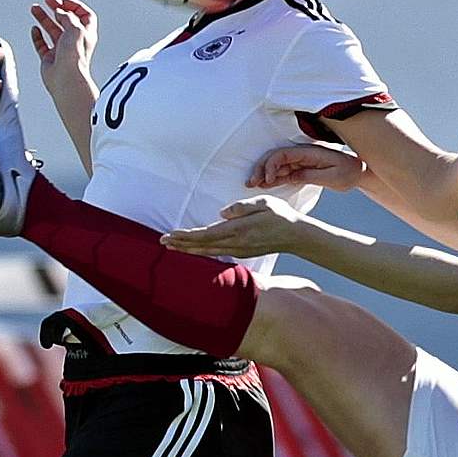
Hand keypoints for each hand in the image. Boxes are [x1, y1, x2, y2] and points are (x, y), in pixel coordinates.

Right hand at [30, 0, 98, 93]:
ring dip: (44, 18)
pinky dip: (37, 36)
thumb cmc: (75, 57)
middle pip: (66, 20)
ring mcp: (62, 50)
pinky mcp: (50, 58)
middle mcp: (75, 41)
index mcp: (86, 34)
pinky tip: (34, 29)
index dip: (75, 6)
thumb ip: (67, 17)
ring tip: (34, 8)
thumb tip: (60, 11)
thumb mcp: (75, 29)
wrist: (66, 79)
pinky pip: (42, 44)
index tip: (64, 1)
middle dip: (57, 8)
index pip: (84, 15)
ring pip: (52, 30)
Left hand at [161, 196, 307, 257]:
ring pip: (208, 252)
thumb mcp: (263, 202)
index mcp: (238, 230)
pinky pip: (216, 253)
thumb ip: (242, 207)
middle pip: (202, 245)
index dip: (186, 235)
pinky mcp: (242, 253)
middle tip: (162, 242)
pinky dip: (201, 252)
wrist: (296, 235)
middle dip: (181, 244)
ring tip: (172, 247)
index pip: (205, 234)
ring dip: (188, 249)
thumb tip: (222, 213)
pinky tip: (193, 250)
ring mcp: (239, 250)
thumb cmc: (280, 215)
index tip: (170, 235)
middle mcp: (236, 243)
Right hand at [247, 145, 363, 191]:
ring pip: (276, 165)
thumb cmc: (348, 172)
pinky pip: (283, 172)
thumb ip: (310, 175)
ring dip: (263, 173)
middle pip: (275, 157)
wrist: (358, 171)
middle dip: (261, 168)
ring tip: (251, 184)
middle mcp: (302, 154)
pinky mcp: (301, 168)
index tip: (267, 180)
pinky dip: (272, 178)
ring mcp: (300, 161)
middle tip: (250, 182)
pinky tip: (263, 185)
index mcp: (309, 153)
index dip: (271, 165)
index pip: (283, 154)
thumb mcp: (332, 176)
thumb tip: (290, 176)